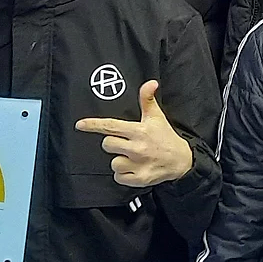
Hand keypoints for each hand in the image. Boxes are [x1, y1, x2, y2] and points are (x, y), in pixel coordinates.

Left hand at [76, 80, 193, 187]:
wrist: (182, 161)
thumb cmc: (165, 137)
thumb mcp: (157, 117)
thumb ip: (148, 99)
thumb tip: (150, 83)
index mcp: (138, 131)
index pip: (111, 126)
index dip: (93, 125)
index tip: (80, 125)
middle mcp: (137, 147)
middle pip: (107, 144)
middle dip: (113, 143)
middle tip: (125, 143)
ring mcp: (138, 164)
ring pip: (113, 162)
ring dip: (119, 160)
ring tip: (132, 157)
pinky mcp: (139, 178)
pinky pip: (119, 177)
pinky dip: (124, 174)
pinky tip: (134, 168)